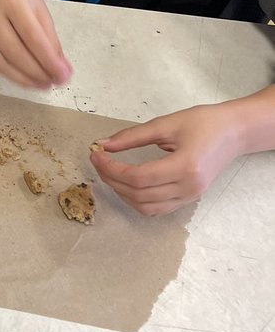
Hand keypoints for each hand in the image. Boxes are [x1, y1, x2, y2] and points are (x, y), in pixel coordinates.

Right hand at [0, 0, 71, 88]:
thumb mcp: (38, 6)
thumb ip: (49, 37)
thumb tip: (61, 69)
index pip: (33, 37)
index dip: (48, 61)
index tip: (62, 76)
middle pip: (14, 52)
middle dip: (36, 73)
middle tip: (52, 83)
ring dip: (21, 78)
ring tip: (39, 84)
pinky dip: (7, 74)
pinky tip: (22, 77)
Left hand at [90, 103, 242, 215]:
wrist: (234, 132)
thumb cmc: (204, 123)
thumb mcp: (166, 124)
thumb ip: (132, 136)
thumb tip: (103, 145)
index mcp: (185, 167)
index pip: (138, 177)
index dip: (111, 169)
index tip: (96, 154)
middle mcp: (188, 187)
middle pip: (138, 194)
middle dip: (112, 179)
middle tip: (99, 161)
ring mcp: (189, 196)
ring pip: (146, 207)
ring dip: (122, 193)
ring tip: (110, 172)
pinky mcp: (188, 199)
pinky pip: (157, 209)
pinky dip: (137, 200)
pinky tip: (126, 183)